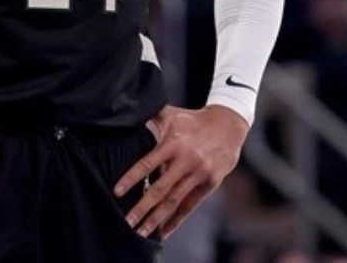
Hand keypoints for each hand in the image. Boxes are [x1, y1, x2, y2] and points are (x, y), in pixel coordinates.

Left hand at [114, 105, 248, 239]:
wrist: (229, 125)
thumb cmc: (193, 120)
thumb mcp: (171, 114)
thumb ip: (150, 118)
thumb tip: (127, 116)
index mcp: (173, 143)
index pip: (147, 164)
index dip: (131, 179)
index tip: (117, 192)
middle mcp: (186, 160)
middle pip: (160, 189)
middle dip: (142, 207)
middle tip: (128, 222)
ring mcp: (199, 173)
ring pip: (174, 200)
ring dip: (157, 218)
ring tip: (142, 232)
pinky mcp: (210, 183)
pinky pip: (190, 205)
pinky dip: (177, 220)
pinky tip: (164, 231)